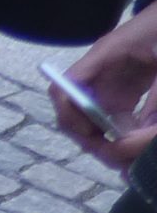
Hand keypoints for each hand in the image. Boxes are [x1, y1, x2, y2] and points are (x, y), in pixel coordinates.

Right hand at [62, 5, 156, 165]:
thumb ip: (156, 95)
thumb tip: (143, 132)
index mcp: (102, 57)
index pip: (64, 88)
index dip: (68, 114)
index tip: (90, 133)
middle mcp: (96, 75)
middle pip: (72, 112)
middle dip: (86, 135)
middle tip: (110, 153)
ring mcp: (106, 87)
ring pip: (89, 121)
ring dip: (102, 140)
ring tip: (123, 155)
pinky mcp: (120, 96)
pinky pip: (110, 121)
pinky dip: (118, 136)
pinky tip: (134, 143)